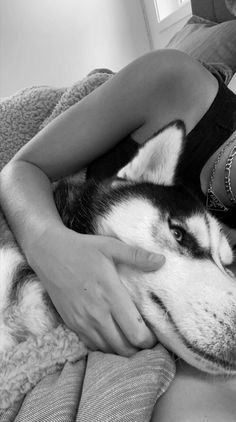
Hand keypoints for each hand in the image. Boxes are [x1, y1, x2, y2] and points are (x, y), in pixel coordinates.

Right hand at [29, 226, 164, 355]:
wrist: (49, 253)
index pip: (136, 333)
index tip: (155, 333)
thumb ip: (137, 255)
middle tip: (146, 337)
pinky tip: (111, 334)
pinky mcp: (71, 323)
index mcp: (111, 295)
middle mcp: (97, 314)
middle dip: (139, 347)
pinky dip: (105, 345)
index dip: (150, 340)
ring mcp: (82, 321)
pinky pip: (92, 345)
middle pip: (125, 348)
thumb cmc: (82, 249)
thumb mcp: (110, 246)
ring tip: (130, 337)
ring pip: (109, 350)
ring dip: (123, 349)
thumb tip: (162, 261)